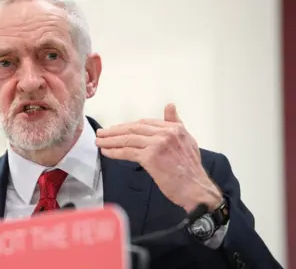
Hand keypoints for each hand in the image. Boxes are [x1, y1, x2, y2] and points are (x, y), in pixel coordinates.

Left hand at [95, 104, 222, 212]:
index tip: (116, 129)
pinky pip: (127, 152)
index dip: (127, 126)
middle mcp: (166, 133)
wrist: (196, 189)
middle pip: (133, 128)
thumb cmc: (191, 170)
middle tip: (102, 133)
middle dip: (115, 131)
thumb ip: (175, 122)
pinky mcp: (151, 158)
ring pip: (128, 139)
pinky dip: (115, 152)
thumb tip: (169, 106)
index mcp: (174, 128)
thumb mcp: (187, 140)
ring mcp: (158, 144)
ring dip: (110, 140)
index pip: (144, 122)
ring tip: (100, 141)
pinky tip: (106, 152)